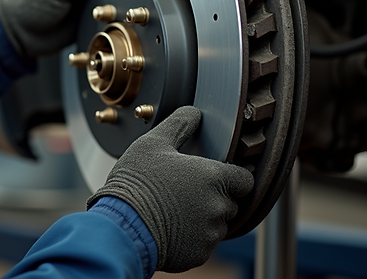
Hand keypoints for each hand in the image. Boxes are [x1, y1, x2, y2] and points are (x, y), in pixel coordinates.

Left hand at [0, 0, 101, 58]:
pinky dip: (102, 25)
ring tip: (106, 14)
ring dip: (107, 10)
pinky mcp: (81, 26)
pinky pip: (98, 23)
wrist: (16, 35)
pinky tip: (103, 25)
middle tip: (108, 1)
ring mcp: (80, 8)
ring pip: (104, 6)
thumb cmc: (26, 6)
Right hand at [87, 106, 253, 272]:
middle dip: (213, 198)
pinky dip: (191, 238)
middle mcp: (218, 207)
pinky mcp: (199, 254)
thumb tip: (194, 112)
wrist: (122, 226)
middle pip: (230, 203)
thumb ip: (180, 124)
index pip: (245, 180)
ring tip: (174, 210)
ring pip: (216, 225)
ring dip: (203, 218)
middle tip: (185, 192)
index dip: (233, 177)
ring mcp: (210, 233)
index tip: (216, 176)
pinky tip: (170, 226)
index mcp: (214, 177)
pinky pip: (203, 244)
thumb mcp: (153, 143)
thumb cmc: (136, 182)